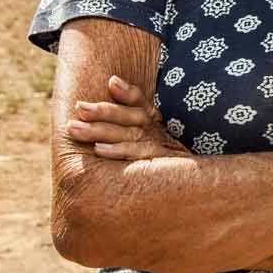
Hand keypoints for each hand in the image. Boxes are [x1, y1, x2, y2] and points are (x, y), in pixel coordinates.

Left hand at [69, 74, 192, 160]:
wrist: (198, 190)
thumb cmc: (165, 164)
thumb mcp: (149, 141)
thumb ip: (131, 120)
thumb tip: (110, 85)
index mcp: (155, 123)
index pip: (141, 103)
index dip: (128, 93)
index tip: (112, 82)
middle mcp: (159, 132)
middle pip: (131, 117)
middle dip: (103, 111)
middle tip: (79, 107)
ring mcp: (161, 148)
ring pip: (129, 135)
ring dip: (100, 131)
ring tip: (74, 129)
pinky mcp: (162, 166)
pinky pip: (138, 156)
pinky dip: (119, 151)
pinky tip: (99, 150)